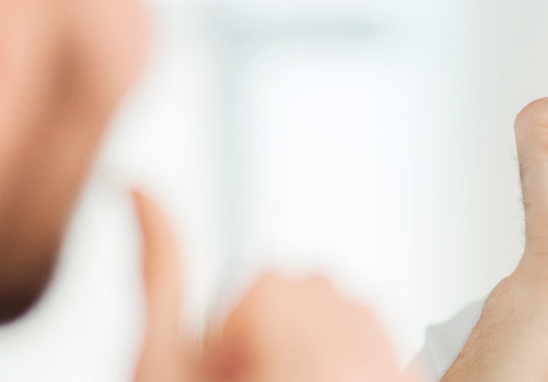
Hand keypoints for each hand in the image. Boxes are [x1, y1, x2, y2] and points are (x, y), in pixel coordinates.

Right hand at [131, 190, 404, 381]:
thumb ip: (158, 270)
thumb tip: (141, 185)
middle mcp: (358, 330)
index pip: (258, 290)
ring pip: (338, 322)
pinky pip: (372, 348)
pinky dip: (345, 372)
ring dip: (308, 357)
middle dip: (271, 344)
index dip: (228, 343)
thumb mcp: (161, 364)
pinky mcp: (406, 374)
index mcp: (292, 316)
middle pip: (303, 299)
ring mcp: (388, 355)